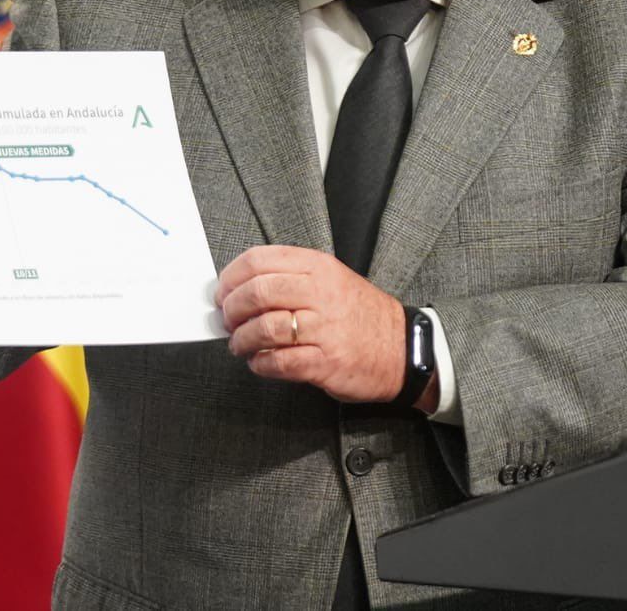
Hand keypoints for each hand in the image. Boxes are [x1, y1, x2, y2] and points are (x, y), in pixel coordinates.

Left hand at [216, 245, 405, 403]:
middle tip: (228, 320)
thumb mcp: (331, 279)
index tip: (222, 292)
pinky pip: (279, 363)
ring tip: (241, 345)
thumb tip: (240, 288)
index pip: (259, 260)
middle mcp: (321, 293)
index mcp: (318, 267)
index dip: (230, 277)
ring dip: (242, 340)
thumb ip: (290, 278)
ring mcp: (325, 329)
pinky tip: (260, 363)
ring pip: (264, 329)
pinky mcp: (326, 362)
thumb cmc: (360, 314)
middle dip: (231, 309)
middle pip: (257, 292)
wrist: (403, 348)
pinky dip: (260, 365)